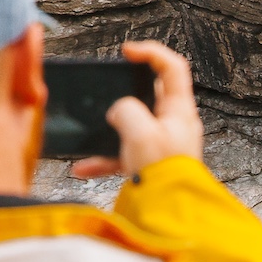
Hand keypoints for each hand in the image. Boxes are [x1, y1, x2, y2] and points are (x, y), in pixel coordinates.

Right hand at [70, 41, 204, 178]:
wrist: (168, 211)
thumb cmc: (163, 172)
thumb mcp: (140, 131)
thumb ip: (125, 110)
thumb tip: (118, 111)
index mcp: (178, 110)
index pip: (173, 67)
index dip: (151, 52)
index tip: (127, 51)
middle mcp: (173, 124)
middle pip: (150, 95)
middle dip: (125, 93)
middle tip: (107, 91)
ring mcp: (161, 144)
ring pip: (132, 126)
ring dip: (109, 130)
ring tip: (91, 132)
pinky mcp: (149, 164)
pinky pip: (122, 155)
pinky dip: (102, 159)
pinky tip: (83, 167)